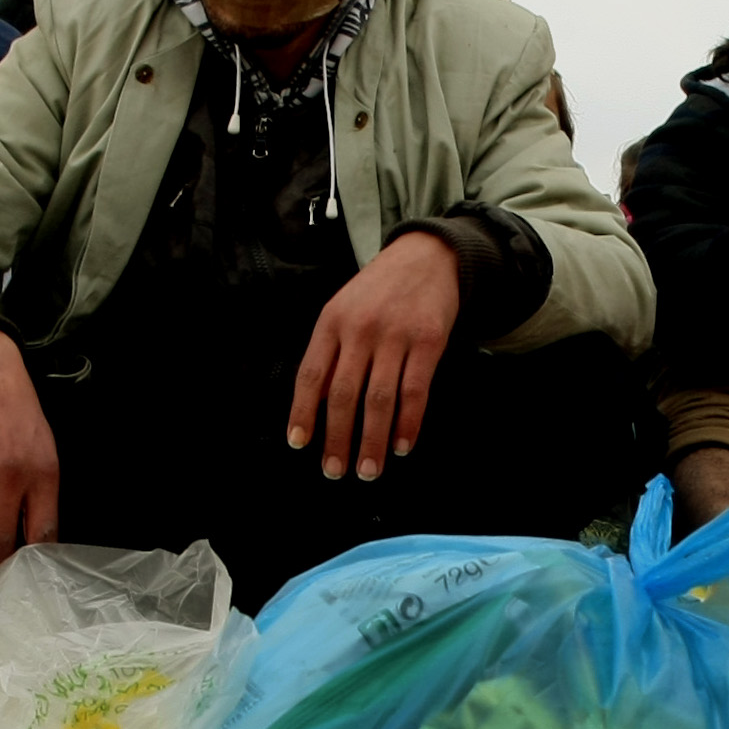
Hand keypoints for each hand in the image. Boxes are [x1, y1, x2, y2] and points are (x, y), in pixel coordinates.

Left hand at [288, 230, 458, 480]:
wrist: (427, 256)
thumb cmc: (378, 291)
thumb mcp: (343, 308)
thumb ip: (331, 351)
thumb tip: (316, 406)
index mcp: (332, 321)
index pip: (311, 374)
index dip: (302, 413)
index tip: (299, 444)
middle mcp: (361, 328)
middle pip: (343, 393)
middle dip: (337, 438)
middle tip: (335, 471)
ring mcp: (396, 335)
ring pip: (379, 399)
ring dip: (372, 440)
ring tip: (369, 470)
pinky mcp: (429, 341)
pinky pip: (415, 391)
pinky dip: (408, 423)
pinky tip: (401, 445)